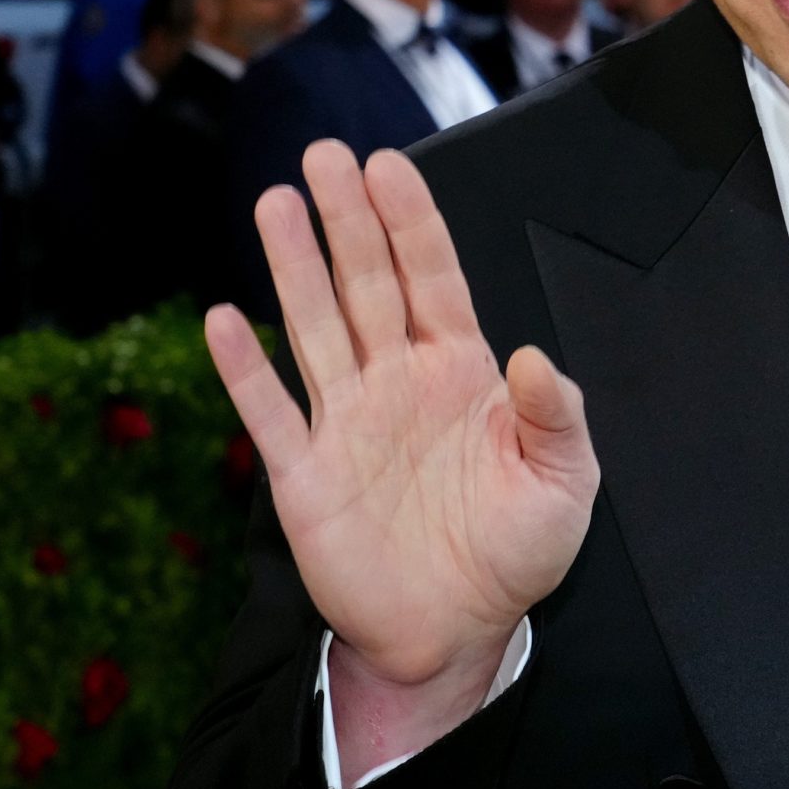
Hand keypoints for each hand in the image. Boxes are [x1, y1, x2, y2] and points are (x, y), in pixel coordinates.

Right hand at [206, 141, 598, 743]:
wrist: (457, 633)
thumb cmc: (516, 552)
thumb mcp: (564, 483)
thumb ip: (556, 417)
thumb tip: (529, 355)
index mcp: (459, 372)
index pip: (432, 278)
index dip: (411, 222)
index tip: (389, 165)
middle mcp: (396, 381)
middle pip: (367, 284)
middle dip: (347, 219)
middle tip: (324, 155)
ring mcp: (347, 422)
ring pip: (315, 328)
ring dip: (294, 268)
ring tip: (274, 203)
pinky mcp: (306, 475)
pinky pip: (271, 414)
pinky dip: (246, 370)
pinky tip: (225, 320)